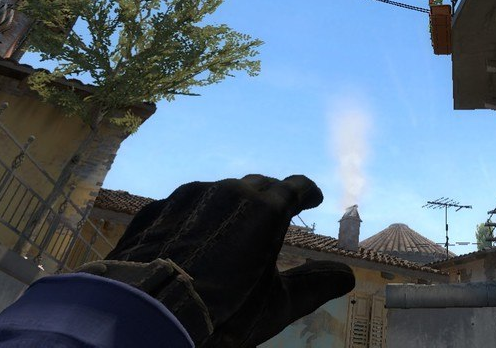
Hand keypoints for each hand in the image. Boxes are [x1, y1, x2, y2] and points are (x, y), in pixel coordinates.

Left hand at [100, 174, 354, 346]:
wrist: (146, 312)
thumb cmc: (222, 310)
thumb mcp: (276, 306)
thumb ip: (314, 286)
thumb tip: (349, 275)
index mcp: (266, 208)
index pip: (296, 186)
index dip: (308, 192)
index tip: (314, 199)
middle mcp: (228, 191)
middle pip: (258, 184)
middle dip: (271, 196)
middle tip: (275, 214)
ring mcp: (187, 196)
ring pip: (217, 191)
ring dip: (230, 204)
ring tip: (230, 227)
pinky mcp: (155, 210)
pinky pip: (183, 205)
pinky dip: (194, 216)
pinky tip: (190, 237)